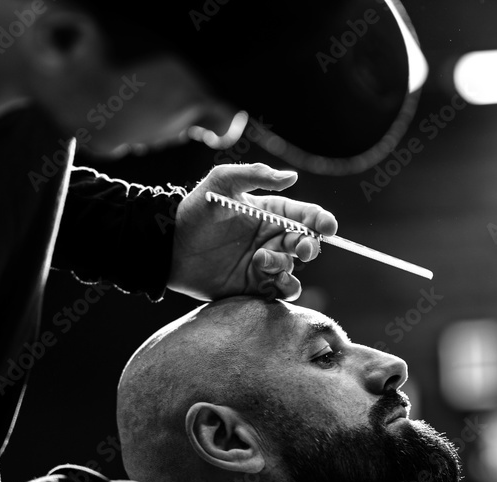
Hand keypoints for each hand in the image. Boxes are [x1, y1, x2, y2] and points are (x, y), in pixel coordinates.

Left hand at [167, 163, 337, 301]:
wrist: (169, 247)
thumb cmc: (195, 210)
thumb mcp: (222, 182)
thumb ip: (255, 175)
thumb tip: (292, 177)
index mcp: (270, 213)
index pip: (305, 215)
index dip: (320, 220)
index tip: (327, 227)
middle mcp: (271, 238)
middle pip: (306, 243)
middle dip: (309, 245)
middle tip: (300, 247)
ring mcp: (263, 264)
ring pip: (294, 269)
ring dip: (287, 266)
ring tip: (262, 260)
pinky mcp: (253, 286)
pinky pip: (281, 291)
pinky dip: (285, 288)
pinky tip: (271, 281)